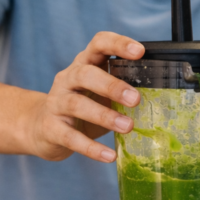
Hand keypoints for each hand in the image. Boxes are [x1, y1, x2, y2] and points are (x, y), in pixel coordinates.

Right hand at [27, 32, 144, 162]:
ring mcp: (56, 103)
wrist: (41, 129)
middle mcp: (67, 79)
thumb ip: (120, 90)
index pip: (98, 43)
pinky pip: (71, 138)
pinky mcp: (50, 128)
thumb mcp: (98, 93)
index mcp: (83, 64)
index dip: (118, 44)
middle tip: (135, 99)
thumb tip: (158, 97)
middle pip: (86, 74)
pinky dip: (92, 148)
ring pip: (77, 105)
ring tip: (127, 127)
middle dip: (112, 86)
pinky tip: (110, 156)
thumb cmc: (80, 108)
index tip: (139, 52)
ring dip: (105, 116)